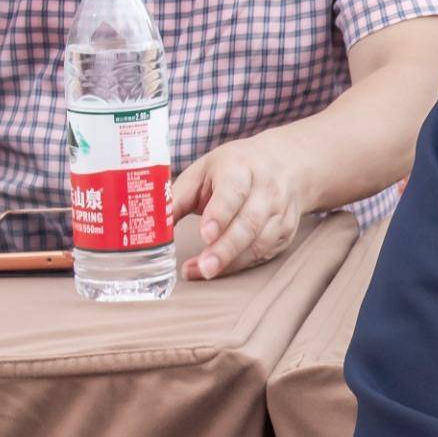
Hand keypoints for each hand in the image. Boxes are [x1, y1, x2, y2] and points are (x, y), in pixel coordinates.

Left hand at [172, 136, 312, 278]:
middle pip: (248, 223)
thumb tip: (151, 225)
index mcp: (240, 167)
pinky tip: (220, 269)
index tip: (205, 235)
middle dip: (225, 249)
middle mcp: (266, 189)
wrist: (285, 164)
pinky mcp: (286, 232)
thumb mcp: (204, 171)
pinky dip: (241, 264)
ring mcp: (280, 212)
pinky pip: (265, 253)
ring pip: (259, 243)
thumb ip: (178, 197)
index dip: (220, 214)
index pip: (232, 192)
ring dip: (230, 262)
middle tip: (203, 268)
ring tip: (203, 272)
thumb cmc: (234, 168)